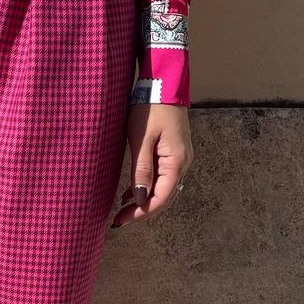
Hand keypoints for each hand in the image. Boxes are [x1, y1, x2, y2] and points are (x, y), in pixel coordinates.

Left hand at [110, 102, 193, 227]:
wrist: (163, 82)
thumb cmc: (150, 107)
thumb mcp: (140, 139)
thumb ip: (141, 170)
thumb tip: (141, 199)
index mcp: (177, 162)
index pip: (160, 198)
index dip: (141, 213)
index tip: (121, 220)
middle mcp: (183, 163)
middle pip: (164, 197)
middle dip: (142, 211)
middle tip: (119, 220)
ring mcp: (181, 158)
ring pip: (164, 188)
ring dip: (145, 201)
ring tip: (123, 209)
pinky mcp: (174, 152)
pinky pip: (163, 177)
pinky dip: (148, 187)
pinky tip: (132, 193)